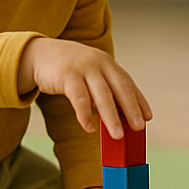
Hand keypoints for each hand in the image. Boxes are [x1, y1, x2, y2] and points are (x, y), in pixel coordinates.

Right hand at [18, 37, 151, 139]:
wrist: (40, 53)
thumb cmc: (69, 68)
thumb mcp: (90, 75)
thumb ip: (102, 92)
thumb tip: (117, 119)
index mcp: (108, 64)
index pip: (128, 83)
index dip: (139, 100)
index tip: (147, 117)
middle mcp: (99, 64)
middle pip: (120, 88)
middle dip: (131, 109)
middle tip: (139, 127)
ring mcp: (84, 68)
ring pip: (102, 95)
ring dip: (111, 117)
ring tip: (118, 134)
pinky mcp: (67, 75)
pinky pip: (79, 98)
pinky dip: (84, 115)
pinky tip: (89, 128)